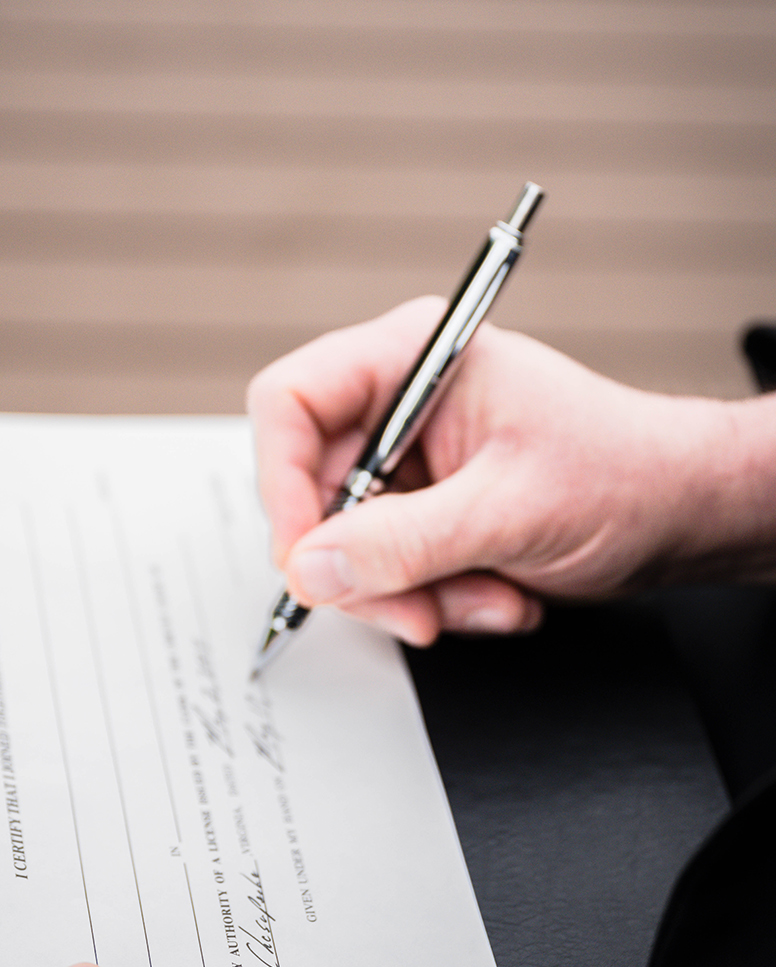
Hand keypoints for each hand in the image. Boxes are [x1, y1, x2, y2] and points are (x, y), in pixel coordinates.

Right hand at [247, 299, 775, 643]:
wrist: (685, 514)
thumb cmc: (627, 473)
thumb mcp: (509, 510)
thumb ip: (403, 542)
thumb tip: (312, 566)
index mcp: (415, 358)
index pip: (292, 402)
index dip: (282, 480)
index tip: (306, 554)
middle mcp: (402, 404)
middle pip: (312, 490)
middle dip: (368, 565)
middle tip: (415, 608)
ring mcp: (411, 461)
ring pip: (348, 545)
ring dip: (412, 593)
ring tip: (488, 597)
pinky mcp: (424, 512)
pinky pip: (386, 570)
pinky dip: (434, 600)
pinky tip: (498, 594)